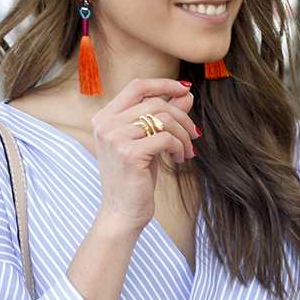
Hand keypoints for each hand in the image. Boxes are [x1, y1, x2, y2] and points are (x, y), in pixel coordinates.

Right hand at [92, 78, 198, 235]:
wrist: (121, 214)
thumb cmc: (135, 180)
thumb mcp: (150, 143)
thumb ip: (163, 117)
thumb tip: (186, 94)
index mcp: (105, 117)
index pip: (137, 87)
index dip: (164, 84)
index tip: (186, 90)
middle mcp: (106, 124)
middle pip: (155, 103)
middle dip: (182, 117)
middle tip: (194, 134)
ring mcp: (115, 137)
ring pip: (163, 119)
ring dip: (183, 134)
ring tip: (186, 151)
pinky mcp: (128, 153)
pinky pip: (165, 138)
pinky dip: (179, 147)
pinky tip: (180, 159)